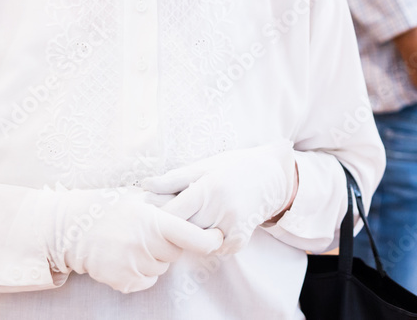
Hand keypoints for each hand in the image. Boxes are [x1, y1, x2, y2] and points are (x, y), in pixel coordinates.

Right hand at [49, 187, 223, 292]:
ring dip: (156, 258)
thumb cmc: (111, 207)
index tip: (217, 237)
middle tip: (153, 231)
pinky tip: (127, 256)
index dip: (210, 240)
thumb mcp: (141, 197)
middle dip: (172, 244)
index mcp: (154, 222)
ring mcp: (134, 266)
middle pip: (177, 253)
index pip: (195, 238)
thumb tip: (200, 195)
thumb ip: (169, 201)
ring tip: (135, 242)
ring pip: (162, 268)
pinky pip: (147, 281)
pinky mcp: (124, 282)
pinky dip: (143, 272)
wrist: (73, 229)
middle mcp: (146, 246)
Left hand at [141, 141, 297, 254]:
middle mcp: (221, 208)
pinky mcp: (241, 239)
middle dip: (174, 226)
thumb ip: (173, 179)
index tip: (155, 213)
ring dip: (192, 235)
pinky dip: (211, 243)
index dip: (160, 215)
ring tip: (196, 219)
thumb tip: (145, 186)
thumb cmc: (232, 167)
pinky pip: (215, 250)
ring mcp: (232, 226)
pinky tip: (213, 227)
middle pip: (183, 230)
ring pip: (197, 241)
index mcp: (207, 188)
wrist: (270, 175)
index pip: (172, 213)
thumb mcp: (204, 166)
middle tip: (174, 217)